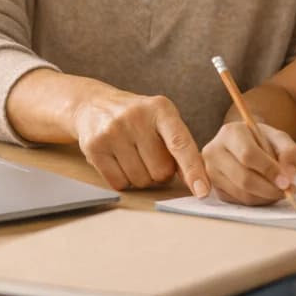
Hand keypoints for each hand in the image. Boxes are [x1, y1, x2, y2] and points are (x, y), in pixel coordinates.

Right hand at [71, 89, 209, 195]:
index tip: (202, 191)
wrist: (93, 105)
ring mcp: (112, 131)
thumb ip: (181, 147)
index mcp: (160, 108)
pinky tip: (118, 160)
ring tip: (132, 154)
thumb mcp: (162, 120)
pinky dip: (123, 180)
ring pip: (141, 181)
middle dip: (160, 172)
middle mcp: (136, 117)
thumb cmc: (138, 118)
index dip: (193, 169)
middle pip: (161, 171)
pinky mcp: (94, 147)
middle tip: (149, 154)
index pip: (180, 144)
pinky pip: (119, 183)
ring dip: (141, 176)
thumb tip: (197, 183)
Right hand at [202, 121, 295, 205]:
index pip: (248, 155)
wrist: (246, 145)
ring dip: (265, 197)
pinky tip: (266, 193)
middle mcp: (214, 151)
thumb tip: (288, 175)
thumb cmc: (263, 141)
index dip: (269, 170)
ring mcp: (210, 171)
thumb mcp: (280, 139)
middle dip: (269, 189)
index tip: (287, 182)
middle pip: (243, 178)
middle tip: (287, 191)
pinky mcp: (214, 188)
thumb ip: (289, 152)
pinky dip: (257, 201)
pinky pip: (238, 201)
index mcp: (230, 132)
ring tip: (280, 191)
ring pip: (241, 193)